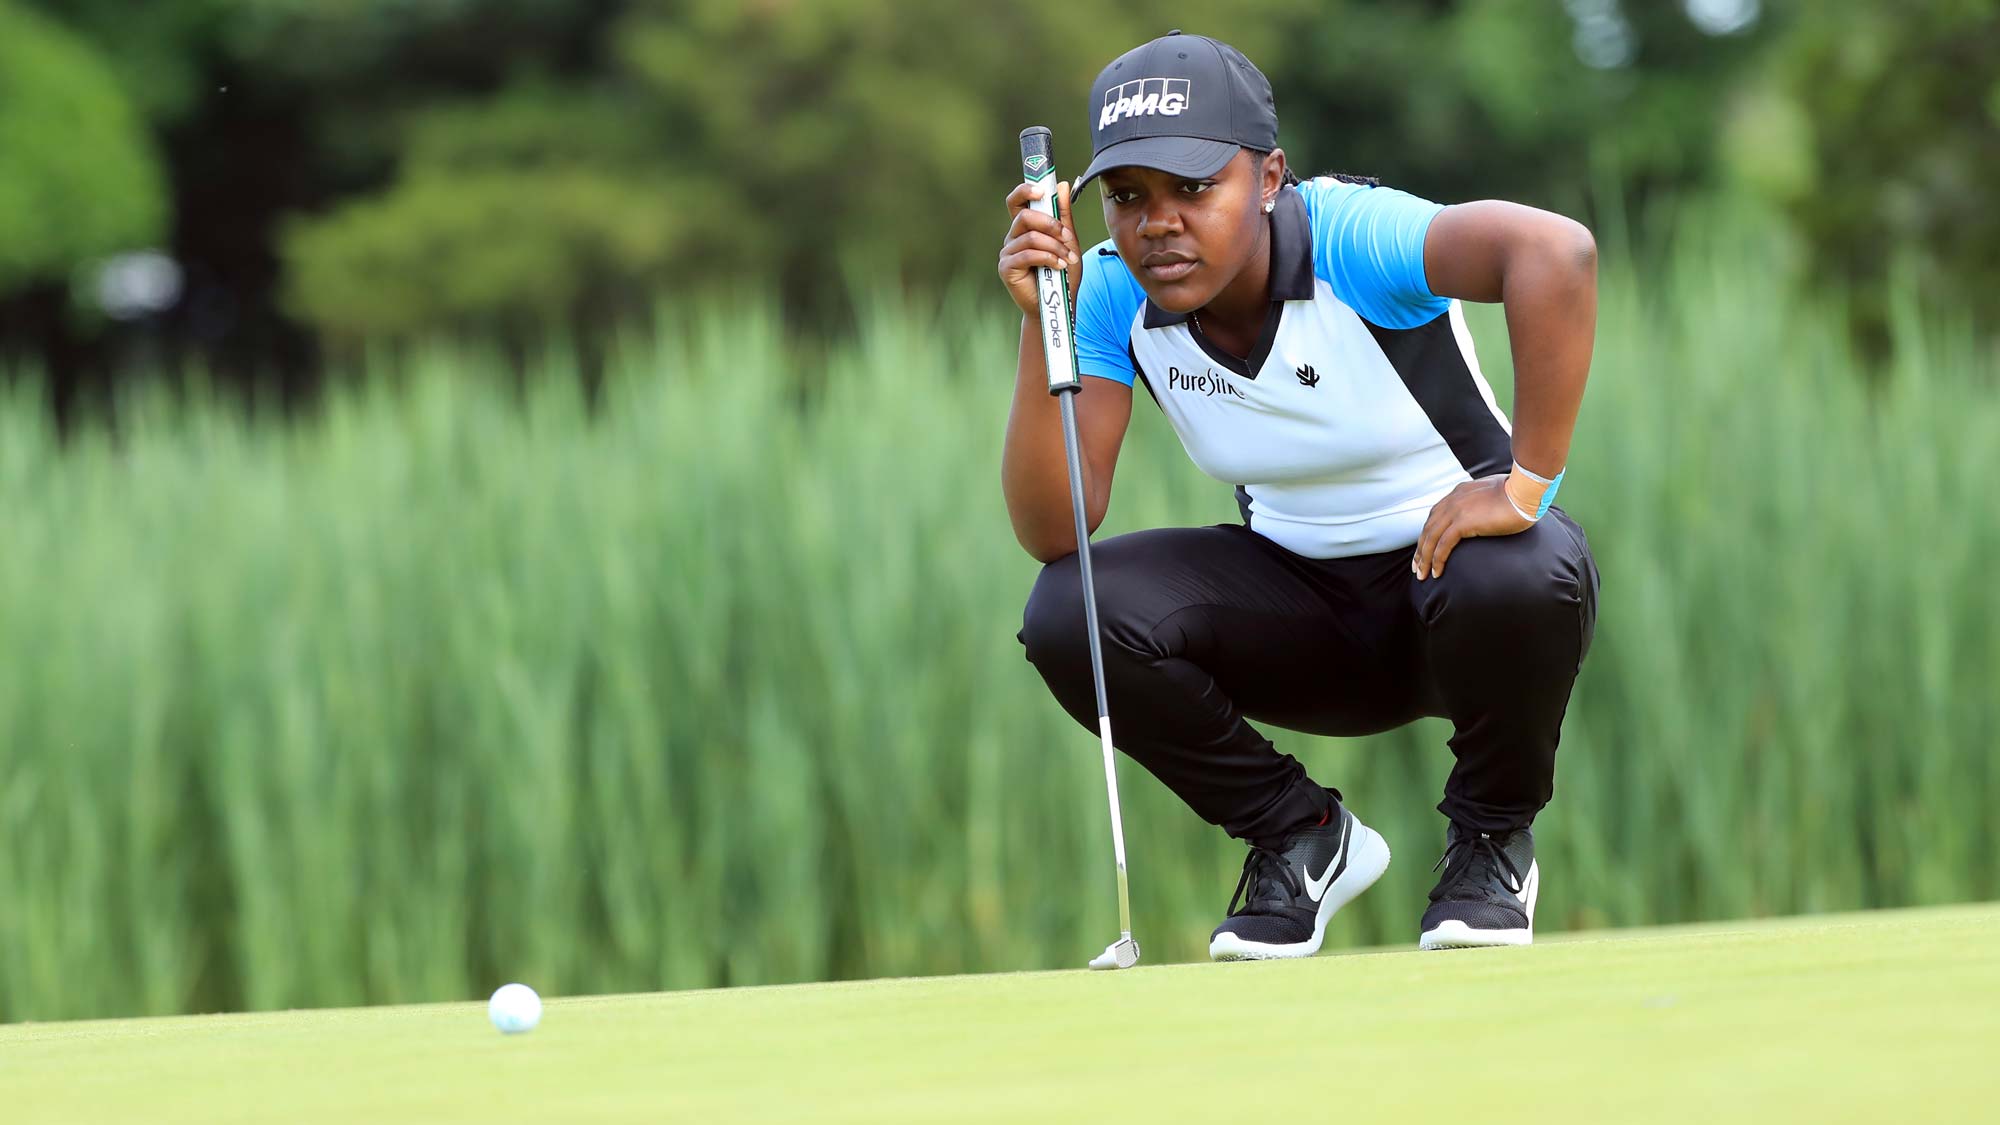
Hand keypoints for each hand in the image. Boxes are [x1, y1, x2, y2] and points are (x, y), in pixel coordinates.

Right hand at [999, 176, 1083, 317]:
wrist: (1058, 304)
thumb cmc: (1061, 274)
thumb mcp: (1068, 241)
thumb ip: (1063, 215)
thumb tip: (1063, 186)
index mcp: (1025, 228)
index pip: (1017, 202)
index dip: (1025, 191)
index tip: (1041, 190)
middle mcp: (1013, 238)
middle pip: (1024, 217)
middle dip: (1049, 223)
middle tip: (1065, 235)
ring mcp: (1008, 253)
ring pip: (1030, 237)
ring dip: (1054, 246)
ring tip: (1067, 258)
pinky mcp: (1007, 268)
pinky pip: (1027, 255)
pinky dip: (1047, 258)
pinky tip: (1058, 266)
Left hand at [1412, 475, 1534, 580]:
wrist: (1525, 490)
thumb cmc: (1519, 493)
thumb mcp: (1495, 494)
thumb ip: (1485, 502)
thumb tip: (1488, 511)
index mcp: (1459, 493)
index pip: (1435, 516)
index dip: (1428, 534)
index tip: (1425, 549)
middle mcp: (1452, 501)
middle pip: (1428, 528)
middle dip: (1421, 549)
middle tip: (1417, 567)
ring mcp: (1455, 511)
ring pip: (1431, 539)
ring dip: (1424, 559)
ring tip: (1423, 575)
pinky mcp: (1462, 523)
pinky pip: (1442, 545)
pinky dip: (1437, 560)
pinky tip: (1436, 573)